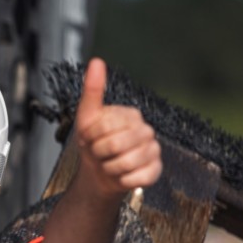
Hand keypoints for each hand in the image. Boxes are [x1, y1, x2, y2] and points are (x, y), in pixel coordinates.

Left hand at [74, 58, 161, 197]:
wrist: (98, 173)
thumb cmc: (93, 144)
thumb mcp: (87, 117)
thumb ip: (92, 90)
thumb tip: (96, 61)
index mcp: (131, 115)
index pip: (103, 126)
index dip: (89, 137)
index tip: (89, 139)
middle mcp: (146, 131)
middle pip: (115, 145)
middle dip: (98, 153)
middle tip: (98, 153)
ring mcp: (153, 151)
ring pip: (125, 163)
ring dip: (109, 168)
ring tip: (109, 164)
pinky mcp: (155, 171)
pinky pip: (137, 178)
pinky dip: (122, 180)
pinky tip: (121, 175)